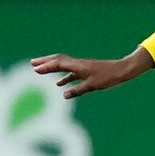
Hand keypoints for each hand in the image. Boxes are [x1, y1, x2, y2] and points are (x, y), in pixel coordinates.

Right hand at [31, 47, 153, 98]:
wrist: (122, 70)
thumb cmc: (108, 77)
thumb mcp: (92, 86)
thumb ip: (77, 90)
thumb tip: (64, 95)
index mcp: (78, 66)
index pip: (58, 64)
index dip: (46, 66)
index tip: (35, 69)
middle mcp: (78, 64)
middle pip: (58, 60)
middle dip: (45, 61)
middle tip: (32, 63)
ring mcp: (82, 67)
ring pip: (64, 65)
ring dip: (52, 67)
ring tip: (40, 70)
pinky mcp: (86, 71)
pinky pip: (71, 72)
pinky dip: (63, 76)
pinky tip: (60, 84)